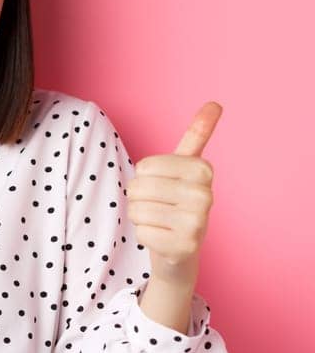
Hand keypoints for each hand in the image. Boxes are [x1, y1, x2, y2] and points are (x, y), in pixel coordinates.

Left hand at [128, 101, 221, 280]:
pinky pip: (141, 233)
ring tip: (161, 221)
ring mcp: (198, 223)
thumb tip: (215, 103)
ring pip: (137, 209)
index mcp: (203, 170)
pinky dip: (145, 237)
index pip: (144, 167)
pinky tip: (163, 239)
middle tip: (160, 207)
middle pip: (138, 187)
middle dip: (139, 198)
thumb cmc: (175, 202)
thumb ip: (197, 136)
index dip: (144, 177)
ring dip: (141, 217)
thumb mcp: (184, 167)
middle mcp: (206, 195)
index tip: (164, 186)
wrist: (180, 250)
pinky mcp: (185, 247)